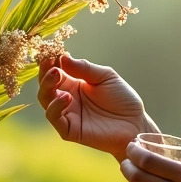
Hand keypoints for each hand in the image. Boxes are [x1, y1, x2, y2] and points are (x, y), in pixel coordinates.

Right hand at [37, 54, 153, 158]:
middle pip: (46, 85)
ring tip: (56, 74)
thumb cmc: (122, 99)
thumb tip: (63, 57)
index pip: (55, 71)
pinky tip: (66, 97)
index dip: (50, 61)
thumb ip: (84, 68)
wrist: (135, 123)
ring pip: (45, 100)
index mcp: (74, 83)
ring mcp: (67, 114)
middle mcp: (67, 98)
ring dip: (47, 86)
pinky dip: (55, 106)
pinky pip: (54, 117)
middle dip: (45, 72)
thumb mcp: (105, 77)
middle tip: (51, 64)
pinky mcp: (69, 129)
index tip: (50, 51)